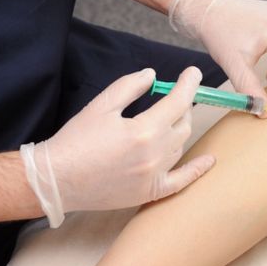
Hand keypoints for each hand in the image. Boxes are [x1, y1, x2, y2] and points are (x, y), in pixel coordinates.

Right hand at [20, 66, 213, 225]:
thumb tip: (153, 75)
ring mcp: (154, 176)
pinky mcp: (149, 193)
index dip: (188, 84)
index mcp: (143, 130)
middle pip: (182, 124)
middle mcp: (154, 155)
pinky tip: (209, 160)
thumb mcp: (101, 105)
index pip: (178, 102)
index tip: (194, 73)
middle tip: (175, 96)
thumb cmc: (75, 140)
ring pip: (180, 146)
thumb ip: (129, 87)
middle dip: (182, 105)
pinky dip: (197, 170)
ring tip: (171, 118)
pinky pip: (181, 181)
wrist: (58, 179)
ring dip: (179, 129)